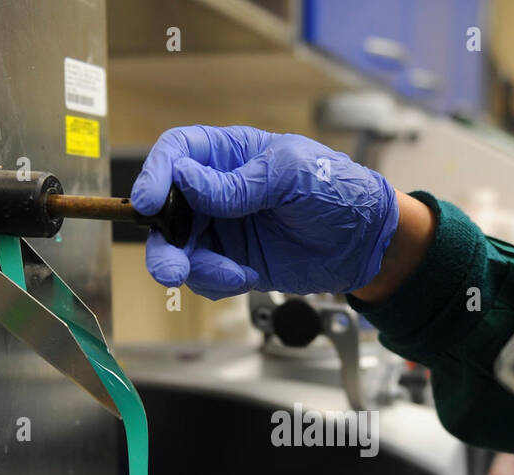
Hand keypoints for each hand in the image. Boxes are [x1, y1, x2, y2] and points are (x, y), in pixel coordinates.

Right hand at [132, 125, 399, 298]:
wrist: (364, 242)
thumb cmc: (335, 190)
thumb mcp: (290, 175)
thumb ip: (238, 183)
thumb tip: (187, 180)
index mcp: (230, 154)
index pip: (177, 153)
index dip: (156, 174)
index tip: (149, 202)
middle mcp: (218, 190)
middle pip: (167, 209)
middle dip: (163, 240)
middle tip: (171, 267)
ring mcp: (224, 228)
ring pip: (180, 249)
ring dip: (192, 268)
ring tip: (231, 276)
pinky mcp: (233, 262)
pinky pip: (205, 276)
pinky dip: (217, 282)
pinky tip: (246, 277)